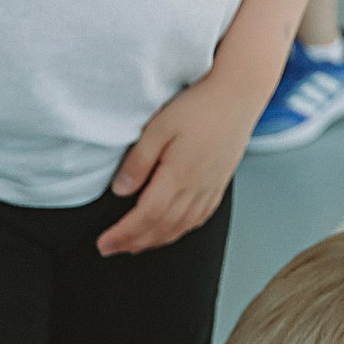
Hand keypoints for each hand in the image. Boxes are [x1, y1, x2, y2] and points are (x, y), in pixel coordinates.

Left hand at [97, 70, 260, 254]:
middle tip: (112, 249)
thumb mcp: (158, 127)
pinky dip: (182, 230)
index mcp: (179, 176)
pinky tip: (173, 230)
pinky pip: (200, 217)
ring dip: (156, 241)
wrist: (239, 94)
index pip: (145, 216)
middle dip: (134, 242)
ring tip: (135, 245)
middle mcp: (197, 187)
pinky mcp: (220, 181)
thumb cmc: (200, 106)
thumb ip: (138, 161)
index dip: (122, 234)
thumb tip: (120, 191)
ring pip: (181, 226)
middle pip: (162, 227)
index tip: (103, 243)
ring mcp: (211, 186)